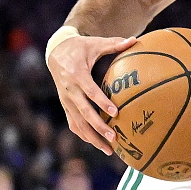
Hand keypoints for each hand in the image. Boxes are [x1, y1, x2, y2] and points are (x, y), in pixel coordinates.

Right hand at [47, 31, 139, 154]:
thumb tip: (135, 40)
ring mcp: (66, 100)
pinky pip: (73, 123)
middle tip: (114, 138)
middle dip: (98, 126)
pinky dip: (83, 135)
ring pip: (77, 123)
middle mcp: (69, 90)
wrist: (56, 51)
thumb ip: (114, 43)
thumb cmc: (80, 47)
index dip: (101, 102)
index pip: (89, 91)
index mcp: (77, 74)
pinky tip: (97, 144)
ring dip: (92, 137)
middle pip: (83, 112)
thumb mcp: (95, 43)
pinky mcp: (65, 105)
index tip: (115, 113)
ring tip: (109, 149)